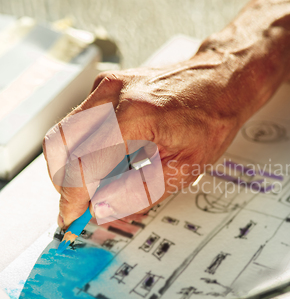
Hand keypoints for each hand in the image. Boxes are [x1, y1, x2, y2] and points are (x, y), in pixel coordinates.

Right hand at [43, 47, 265, 229]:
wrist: (219, 80)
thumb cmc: (211, 118)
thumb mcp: (185, 167)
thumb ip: (139, 192)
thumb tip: (102, 209)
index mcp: (136, 114)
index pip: (83, 161)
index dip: (72, 196)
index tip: (71, 218)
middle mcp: (113, 94)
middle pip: (60, 144)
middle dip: (64, 181)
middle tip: (81, 206)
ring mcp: (106, 86)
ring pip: (64, 133)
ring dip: (72, 166)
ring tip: (103, 184)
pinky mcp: (104, 87)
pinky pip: (78, 123)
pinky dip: (83, 149)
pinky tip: (111, 162)